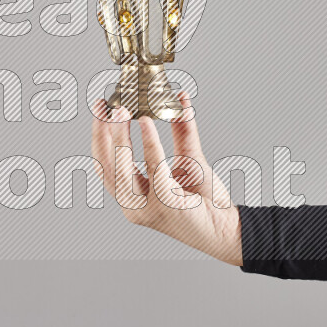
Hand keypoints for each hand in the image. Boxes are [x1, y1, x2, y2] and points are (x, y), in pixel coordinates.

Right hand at [90, 93, 242, 265]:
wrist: (227, 228)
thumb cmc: (205, 201)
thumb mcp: (188, 159)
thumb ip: (181, 130)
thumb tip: (180, 99)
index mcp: (132, 195)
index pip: (104, 164)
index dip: (99, 135)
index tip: (100, 108)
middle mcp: (132, 205)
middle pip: (105, 166)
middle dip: (102, 133)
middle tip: (105, 105)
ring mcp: (146, 208)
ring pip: (121, 169)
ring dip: (119, 136)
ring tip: (122, 111)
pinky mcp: (165, 204)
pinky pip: (153, 167)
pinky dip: (148, 142)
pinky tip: (146, 122)